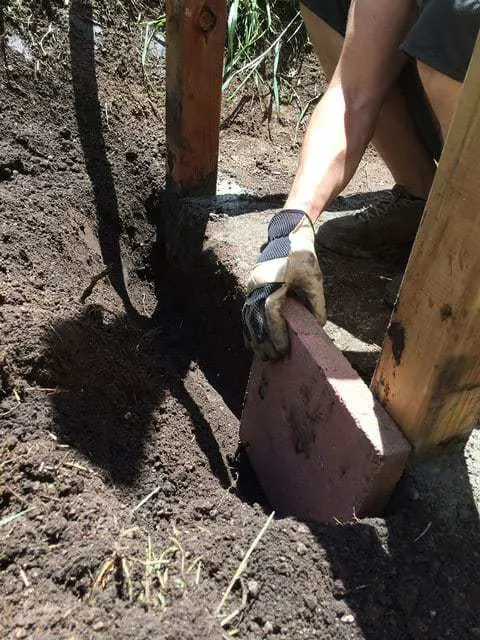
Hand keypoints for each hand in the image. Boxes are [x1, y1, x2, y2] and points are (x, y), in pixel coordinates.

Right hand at [242, 209, 326, 359]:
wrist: (288, 234)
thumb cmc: (302, 256)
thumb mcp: (314, 278)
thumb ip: (316, 302)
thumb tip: (319, 325)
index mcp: (271, 282)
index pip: (270, 313)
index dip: (275, 333)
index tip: (282, 349)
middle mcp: (256, 286)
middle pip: (255, 319)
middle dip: (263, 341)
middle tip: (273, 359)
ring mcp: (251, 286)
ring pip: (248, 317)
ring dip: (254, 338)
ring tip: (262, 356)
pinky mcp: (251, 288)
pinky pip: (247, 312)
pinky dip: (250, 328)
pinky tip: (253, 342)